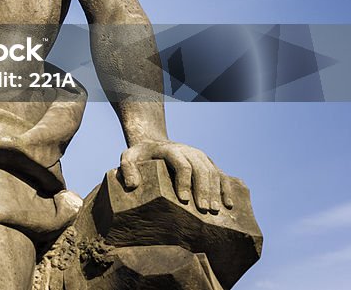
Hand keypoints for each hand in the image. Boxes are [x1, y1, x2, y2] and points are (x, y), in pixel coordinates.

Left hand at [120, 140, 234, 213]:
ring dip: (216, 191)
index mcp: (170, 150)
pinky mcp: (207, 163)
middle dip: (204, 190)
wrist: (152, 143)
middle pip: (201, 170)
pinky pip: (220, 175)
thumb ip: (127, 168)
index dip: (184, 182)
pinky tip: (228, 204)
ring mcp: (200, 156)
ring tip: (214, 211)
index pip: (182, 165)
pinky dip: (226, 189)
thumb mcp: (128, 157)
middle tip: (204, 210)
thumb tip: (133, 185)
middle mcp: (188, 151)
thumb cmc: (139, 155)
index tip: (183, 200)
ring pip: (213, 172)